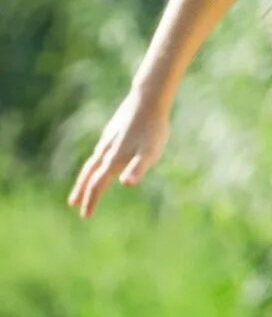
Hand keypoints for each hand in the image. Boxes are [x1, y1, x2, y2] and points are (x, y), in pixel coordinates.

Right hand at [68, 90, 171, 216]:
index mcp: (113, 160)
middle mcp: (106, 151)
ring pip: (92, 162)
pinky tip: (99, 161)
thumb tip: (126, 183)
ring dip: (85, 176)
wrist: (148, 100)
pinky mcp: (112, 133)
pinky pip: (98, 152)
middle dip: (82, 191)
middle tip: (73, 204)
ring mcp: (107, 141)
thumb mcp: (150, 152)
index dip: (91, 201)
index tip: (85, 216)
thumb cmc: (153, 129)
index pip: (97, 185)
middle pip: (89, 175)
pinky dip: (94, 162)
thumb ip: (138, 168)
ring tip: (82, 185)